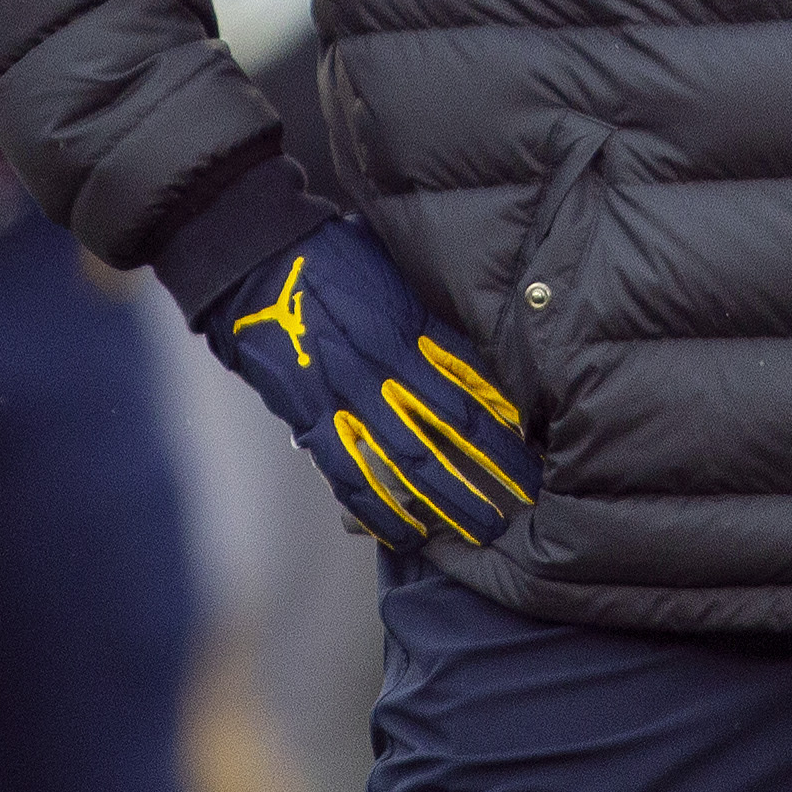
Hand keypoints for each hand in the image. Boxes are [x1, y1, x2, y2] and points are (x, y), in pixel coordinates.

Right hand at [199, 218, 537, 553]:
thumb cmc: (331, 257)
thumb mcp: (396, 271)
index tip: (535, 445)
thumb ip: (431, 312)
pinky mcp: (310, 418)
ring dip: (448, 499)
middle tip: (527, 499)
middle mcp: (385, 368)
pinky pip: (349, 475)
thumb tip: (472, 342)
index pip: (472, 382)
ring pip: (408, 462)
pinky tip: (408, 534)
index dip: (506, 419)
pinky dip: (379, 510)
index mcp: (410, 327)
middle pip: (452, 429)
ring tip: (482, 528)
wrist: (256, 263)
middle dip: (494, 468)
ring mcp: (346, 397)